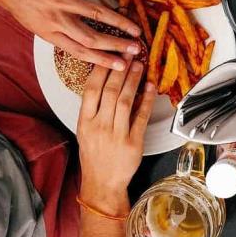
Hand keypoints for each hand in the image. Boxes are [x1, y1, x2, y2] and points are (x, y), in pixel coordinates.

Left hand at [0, 0, 141, 69]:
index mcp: (50, 33)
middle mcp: (56, 19)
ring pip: (95, 14)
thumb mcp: (33, 22)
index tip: (121, 66)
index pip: (80, 51)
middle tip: (136, 49)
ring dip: (119, 21)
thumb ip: (55, 28)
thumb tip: (77, 34)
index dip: (103, 60)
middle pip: (92, 38)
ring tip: (136, 28)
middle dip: (116, 45)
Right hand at [77, 58, 155, 212]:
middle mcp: (99, 126)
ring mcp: (116, 135)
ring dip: (134, 80)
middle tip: (129, 53)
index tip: (110, 54)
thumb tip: (106, 82)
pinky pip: (141, 117)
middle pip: (110, 91)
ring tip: (139, 65)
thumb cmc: (94, 155)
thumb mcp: (85, 130)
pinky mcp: (133, 143)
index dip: (101, 69)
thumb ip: (93, 109)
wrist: (102, 183)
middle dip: (120, 69)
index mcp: (84, 121)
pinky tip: (151, 87)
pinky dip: (147, 100)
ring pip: (126, 101)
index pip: (91, 89)